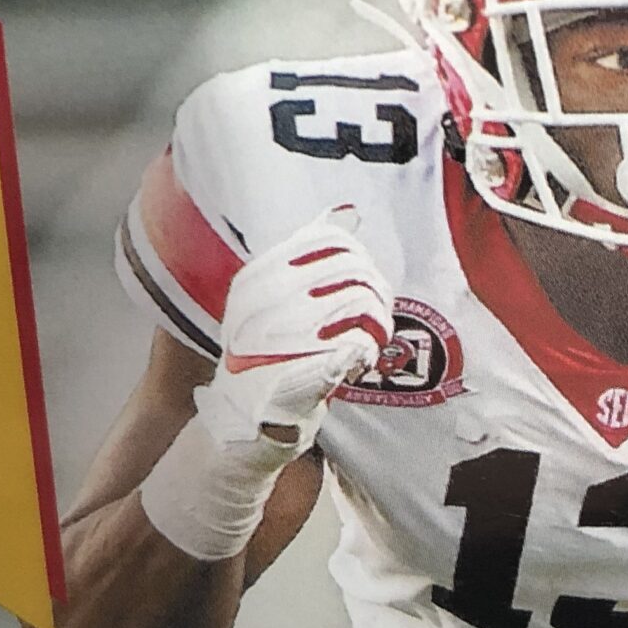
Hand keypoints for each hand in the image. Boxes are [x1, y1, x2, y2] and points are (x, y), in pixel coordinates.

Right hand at [197, 206, 390, 455]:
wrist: (249, 415)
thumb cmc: (268, 354)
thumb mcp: (274, 299)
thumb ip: (306, 257)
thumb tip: (346, 213)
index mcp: (256, 279)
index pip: (326, 241)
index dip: (357, 257)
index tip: (361, 279)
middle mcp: (267, 302)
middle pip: (352, 269)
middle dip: (375, 291)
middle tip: (374, 316)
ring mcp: (285, 334)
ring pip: (362, 302)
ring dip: (377, 322)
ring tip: (369, 340)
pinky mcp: (308, 366)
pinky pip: (359, 340)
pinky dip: (369, 349)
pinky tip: (359, 360)